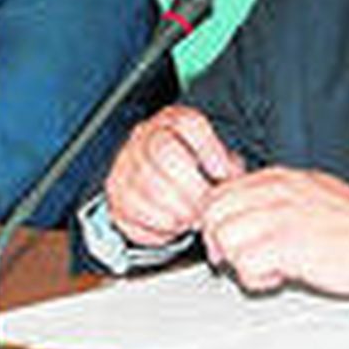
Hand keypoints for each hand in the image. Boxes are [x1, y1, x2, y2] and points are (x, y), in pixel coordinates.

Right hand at [104, 104, 245, 246]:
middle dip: (191, 187)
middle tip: (206, 208)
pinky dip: (155, 227)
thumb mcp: (216, 159)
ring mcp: (124, 163)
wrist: (160, 179)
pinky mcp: (114, 193)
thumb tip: (234, 182)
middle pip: (163, 153)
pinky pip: (130, 212)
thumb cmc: (194, 169)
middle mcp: (144, 136)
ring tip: (192, 221)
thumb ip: (228, 166)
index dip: (209, 149)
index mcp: (173, 120)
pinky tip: (173, 228)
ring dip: (174, 211)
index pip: (188, 124)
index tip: (222, 174)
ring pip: (146, 185)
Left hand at [198, 167, 348, 295]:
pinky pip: (245, 264)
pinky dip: (256, 278)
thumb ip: (277, 198)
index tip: (229, 239)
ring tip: (266, 267)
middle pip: (213, 213)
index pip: (220, 192)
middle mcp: (275, 192)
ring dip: (238, 262)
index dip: (216, 220)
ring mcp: (280, 217)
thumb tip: (246, 210)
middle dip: (219, 241)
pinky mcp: (287, 245)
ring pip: (224, 238)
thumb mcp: (312, 192)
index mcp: (279, 178)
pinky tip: (279, 276)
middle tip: (239, 258)